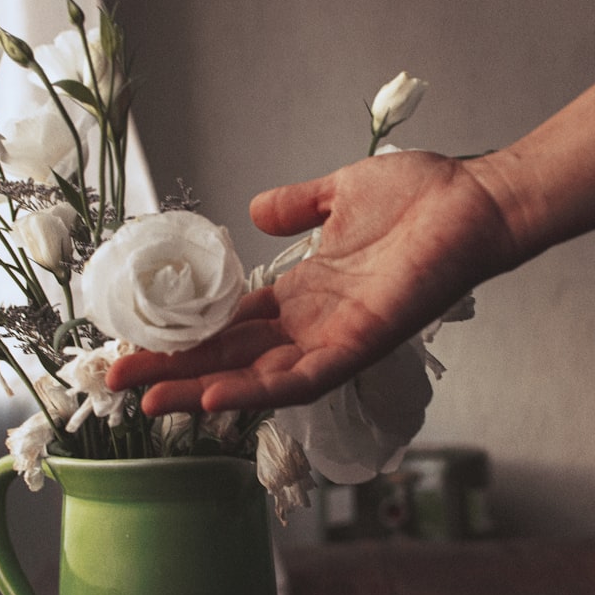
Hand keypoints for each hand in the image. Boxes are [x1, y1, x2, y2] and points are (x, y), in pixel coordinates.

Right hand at [107, 151, 514, 413]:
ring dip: (204, 389)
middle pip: (230, 355)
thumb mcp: (337, 194)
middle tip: (119, 381)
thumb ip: (295, 206)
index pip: (229, 324)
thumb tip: (253, 210)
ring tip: (153, 401)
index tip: (136, 340)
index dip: (184, 335)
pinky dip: (260, 389)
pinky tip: (215, 396)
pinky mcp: (361, 342)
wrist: (474, 198)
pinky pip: (304, 377)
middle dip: (175, 370)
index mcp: (301, 291)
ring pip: (258, 377)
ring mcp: (335, 337)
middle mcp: (311, 322)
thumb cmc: (418, 196)